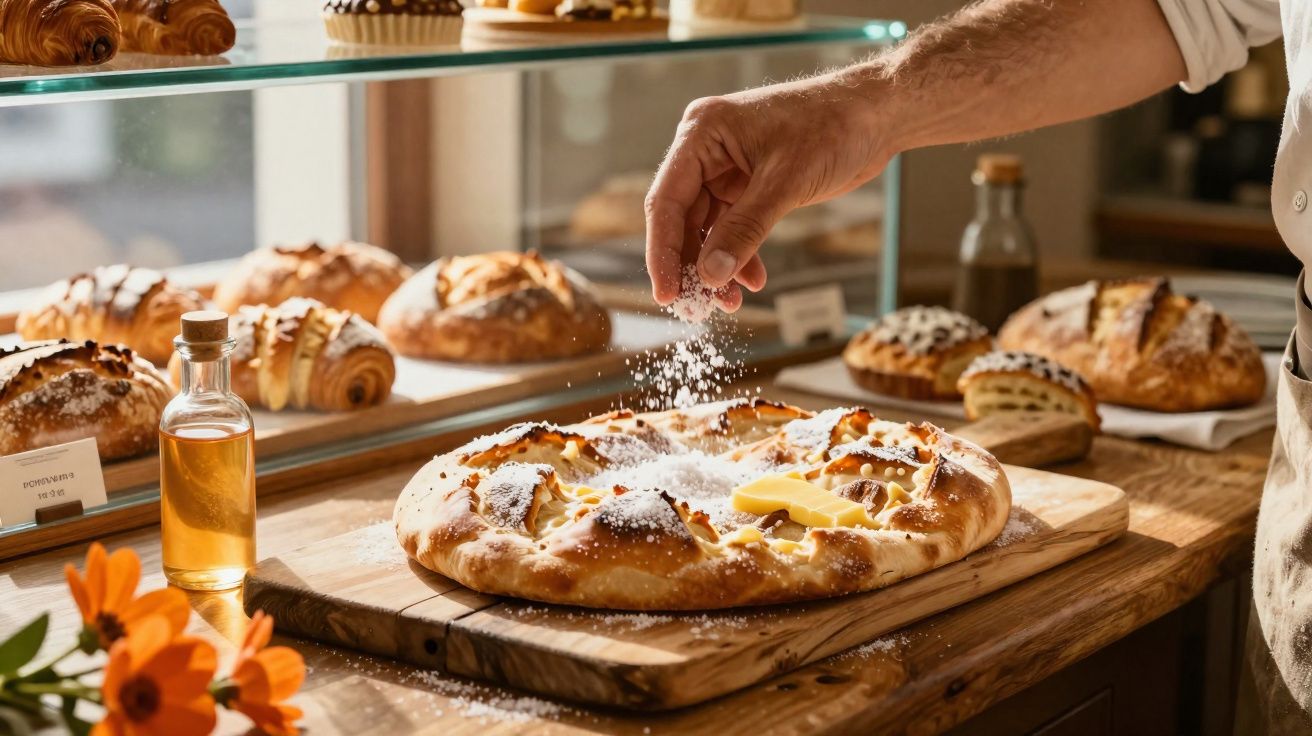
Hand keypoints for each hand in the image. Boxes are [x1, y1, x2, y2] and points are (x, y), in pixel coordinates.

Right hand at [644, 71, 891, 309]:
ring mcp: (727, 168)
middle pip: (682, 219)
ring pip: (707, 228)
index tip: (665, 295)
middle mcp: (706, 149)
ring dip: (716, 266)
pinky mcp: (750, 184)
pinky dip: (740, 254)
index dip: (662, 252)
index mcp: (701, 133)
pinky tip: (752, 280)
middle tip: (697, 309)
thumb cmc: (832, 127)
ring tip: (729, 302)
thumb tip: (710, 276)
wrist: (877, 114)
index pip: (667, 201)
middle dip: (692, 265)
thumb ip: (744, 230)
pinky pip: (733, 227)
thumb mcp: (785, 182)